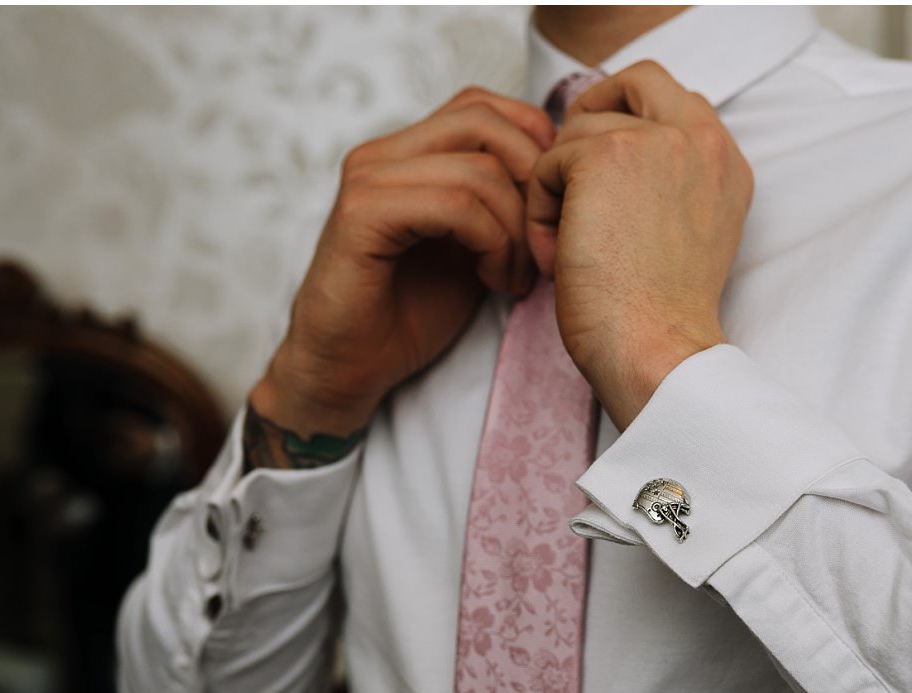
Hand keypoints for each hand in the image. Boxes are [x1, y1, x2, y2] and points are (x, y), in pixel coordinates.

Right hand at [249, 87, 555, 457]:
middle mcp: (384, 153)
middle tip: (543, 246)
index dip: (535, 150)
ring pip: (479, 169)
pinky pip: (455, 205)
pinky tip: (494, 281)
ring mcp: (369, 179)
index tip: (550, 213)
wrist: (349, 367)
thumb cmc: (412, 312)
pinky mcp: (362, 215)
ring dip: (517, 230)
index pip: (487, 106)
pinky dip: (492, 244)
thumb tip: (562, 173)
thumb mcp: (477, 246)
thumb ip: (504, 202)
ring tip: (516, 277)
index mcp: (409, 151)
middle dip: (534, 184)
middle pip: (487, 122)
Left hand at [526, 61, 753, 429]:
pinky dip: (539, 211)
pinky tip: (556, 259)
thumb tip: (614, 162)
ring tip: (566, 249)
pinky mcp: (604, 155)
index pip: (676, 101)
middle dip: (593, 120)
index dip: (630, 123)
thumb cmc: (662, 319)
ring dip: (559, 188)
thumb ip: (672, 186)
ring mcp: (657, 141)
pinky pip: (547, 163)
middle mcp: (703, 141)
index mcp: (727, 164)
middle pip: (636, 81)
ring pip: (579, 132)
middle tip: (570, 177)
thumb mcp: (689, 238)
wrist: (658, 351)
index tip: (606, 176)